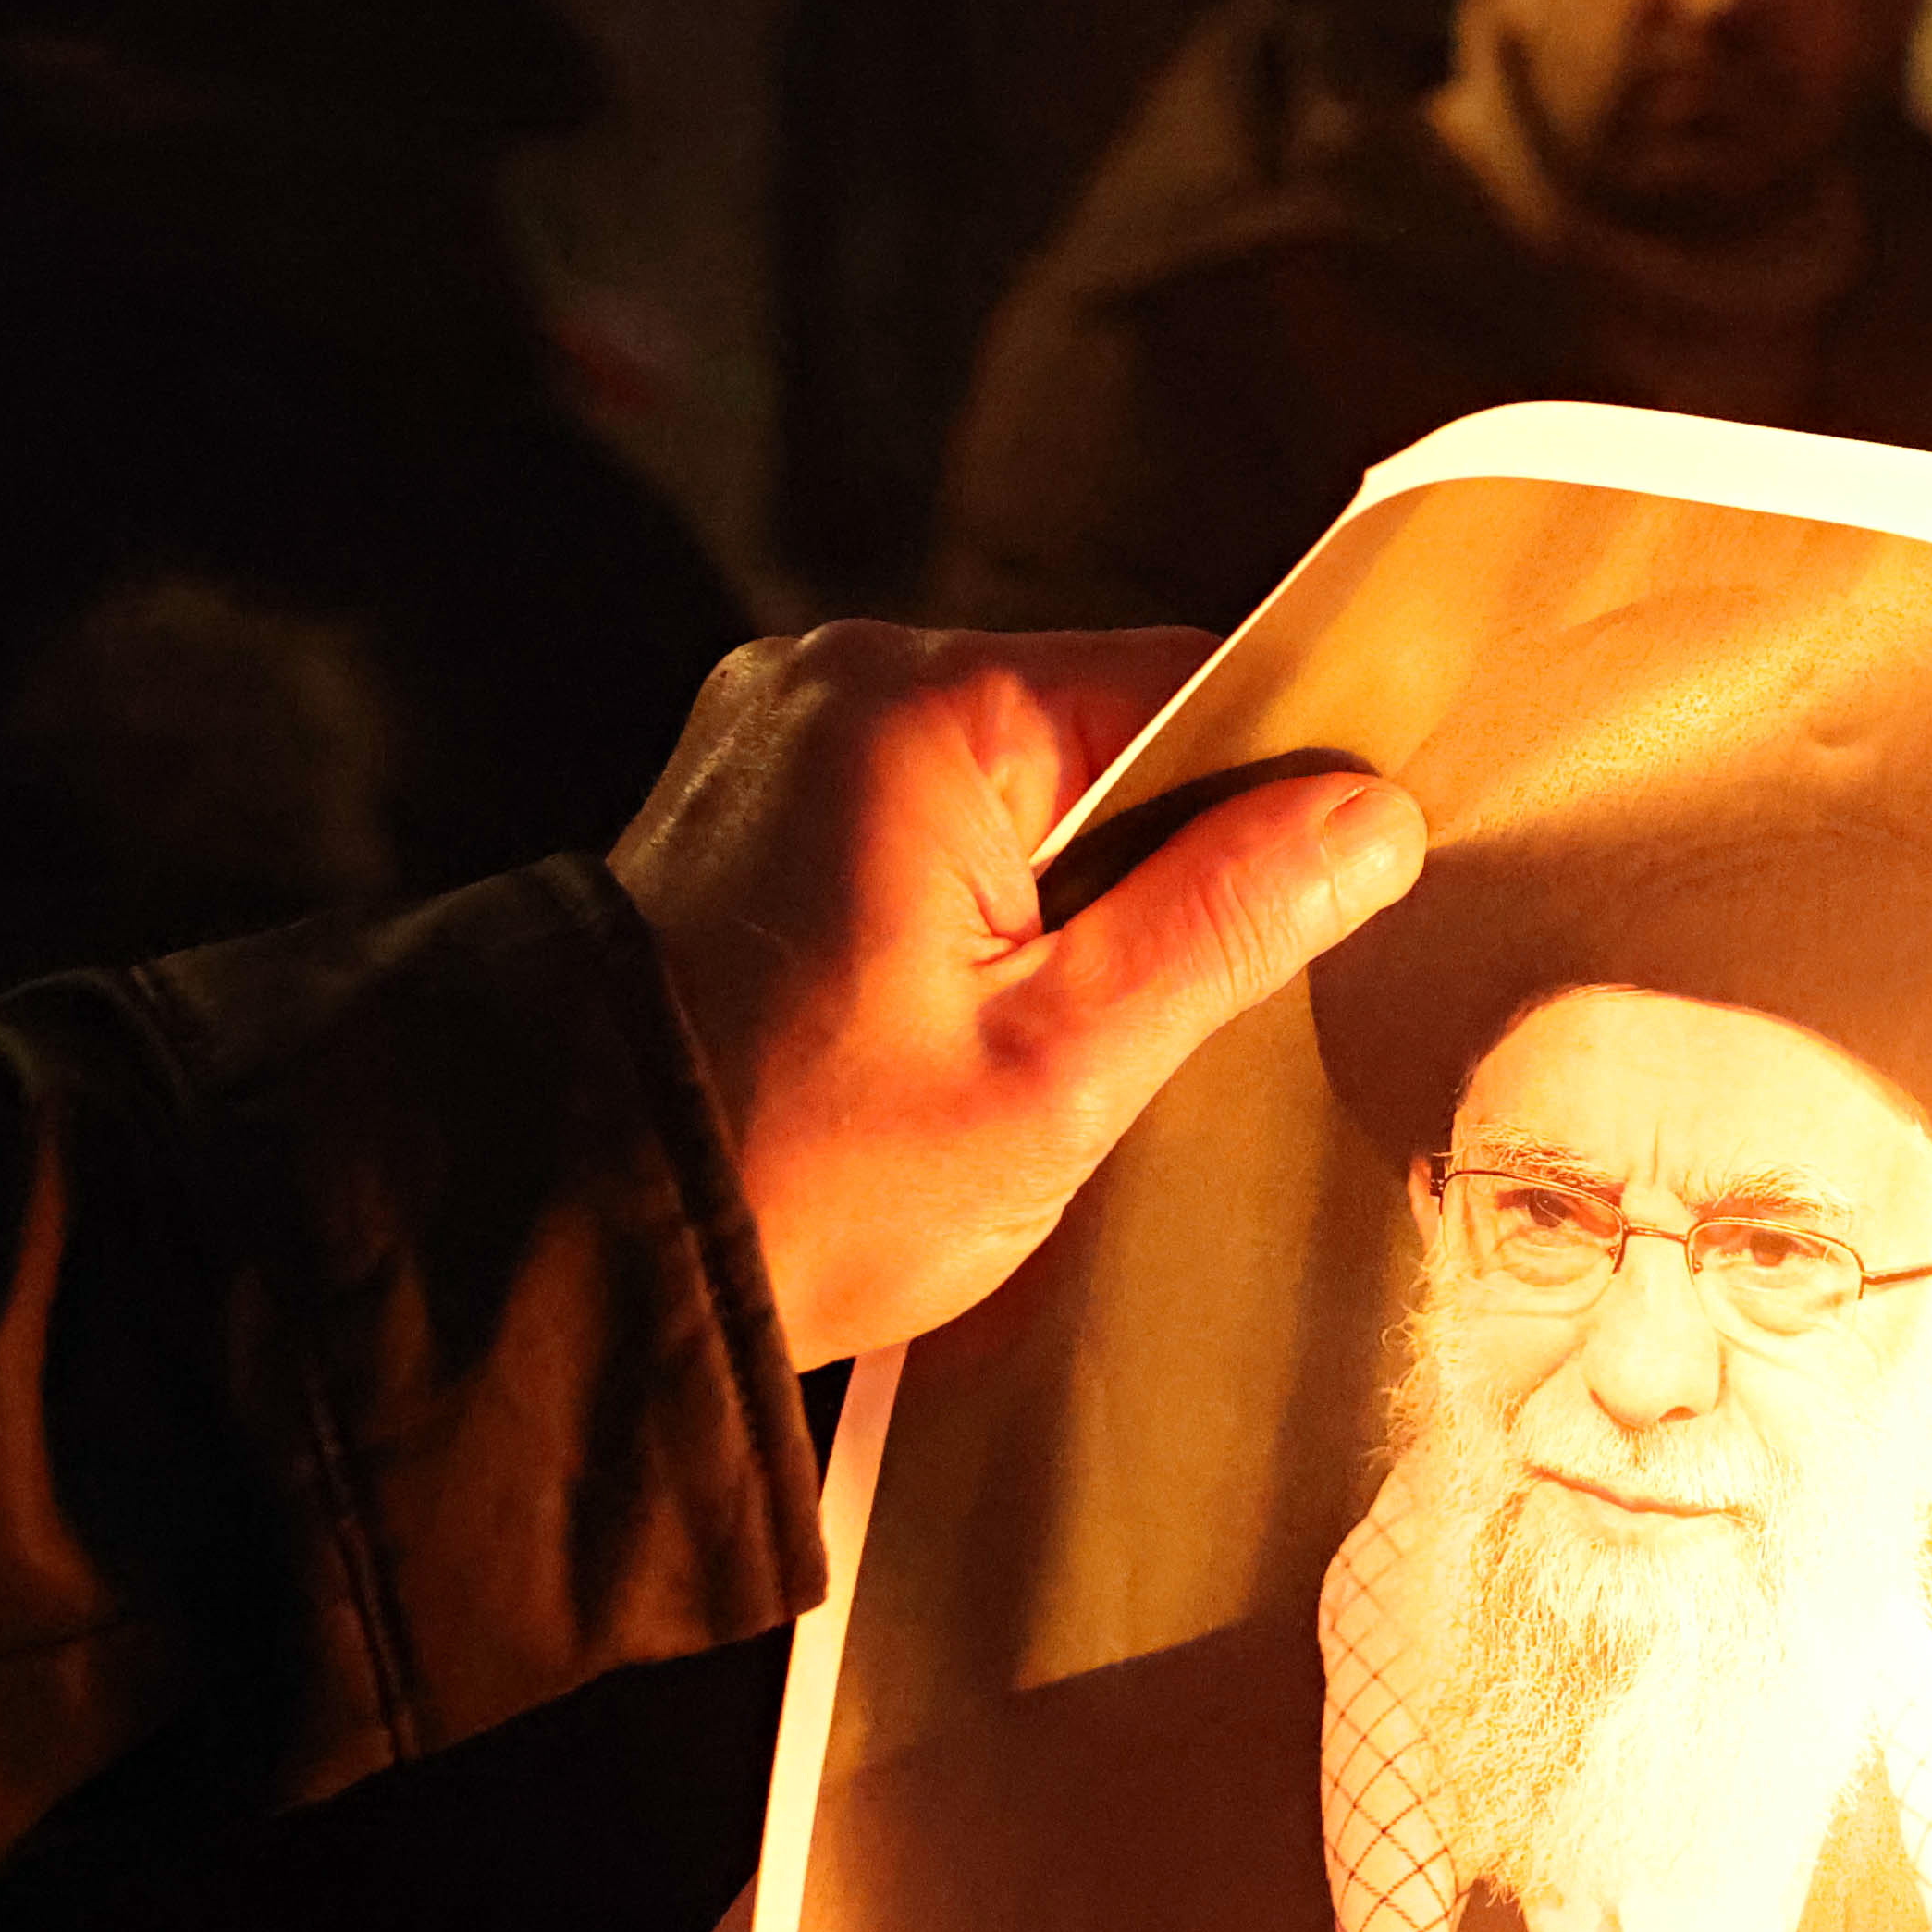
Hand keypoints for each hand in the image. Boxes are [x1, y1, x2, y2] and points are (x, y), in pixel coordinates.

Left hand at [612, 622, 1425, 1369]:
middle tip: (1169, 1014)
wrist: (560, 1248)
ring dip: (1081, 900)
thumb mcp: (1062, 1065)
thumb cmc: (802, 1170)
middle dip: (1170, 865)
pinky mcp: (752, 809)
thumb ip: (1226, 921)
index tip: (1318, 911)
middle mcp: (837, 683)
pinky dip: (992, 908)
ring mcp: (780, 740)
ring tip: (1060, 1033)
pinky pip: (937, 823)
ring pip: (1028, 788)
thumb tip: (1371, 816)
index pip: (1190, 683)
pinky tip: (979, 1018)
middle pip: (1108, 734)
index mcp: (919, 708)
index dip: (1282, 794)